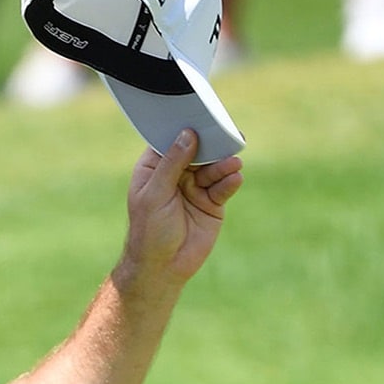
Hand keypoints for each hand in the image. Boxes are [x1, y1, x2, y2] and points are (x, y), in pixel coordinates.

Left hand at [118, 129, 243, 293]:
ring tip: (232, 163)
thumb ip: (172, 164)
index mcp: (155, 168)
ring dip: (223, 164)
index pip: (171, 141)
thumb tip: (187, 135)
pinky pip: (224, 187)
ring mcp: (195, 188)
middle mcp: (176, 174)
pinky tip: (234, 178)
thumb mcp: (155, 194)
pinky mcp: (212, 203)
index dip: (185, 130)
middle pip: (198, 151)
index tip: (201, 117)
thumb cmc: (149, 230)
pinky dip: (230, 181)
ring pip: (214, 167)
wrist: (163, 266)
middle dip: (212, 144)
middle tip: (227, 134)